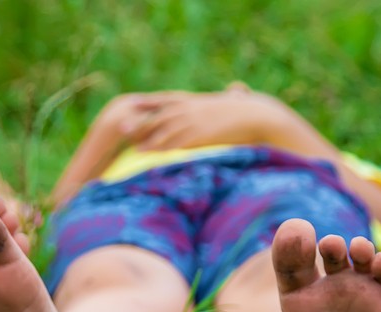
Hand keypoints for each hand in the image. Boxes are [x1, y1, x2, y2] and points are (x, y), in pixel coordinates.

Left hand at [118, 90, 287, 150]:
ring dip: (147, 138)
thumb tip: (238, 86)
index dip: (148, 103)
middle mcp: (191, 108)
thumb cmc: (253, 109)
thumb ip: (233, 94)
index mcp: (197, 99)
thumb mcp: (239, 99)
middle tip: (121, 128)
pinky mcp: (199, 134)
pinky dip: (161, 148)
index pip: (166, 99)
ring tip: (133, 148)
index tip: (131, 105)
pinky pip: (175, 142)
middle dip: (140, 121)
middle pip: (159, 114)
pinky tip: (151, 156)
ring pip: (163, 129)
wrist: (259, 115)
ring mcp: (194, 120)